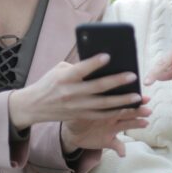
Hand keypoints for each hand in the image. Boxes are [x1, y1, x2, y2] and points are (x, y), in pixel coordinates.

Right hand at [9, 53, 146, 129]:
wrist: (33, 106)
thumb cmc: (49, 83)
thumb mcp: (59, 70)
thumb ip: (78, 67)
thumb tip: (100, 64)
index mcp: (64, 78)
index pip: (80, 69)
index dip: (94, 63)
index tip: (108, 56)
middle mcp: (71, 93)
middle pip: (97, 87)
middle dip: (116, 82)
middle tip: (133, 76)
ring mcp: (76, 107)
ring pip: (103, 104)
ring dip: (122, 101)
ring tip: (137, 96)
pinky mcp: (80, 116)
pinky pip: (101, 115)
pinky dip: (115, 112)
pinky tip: (128, 108)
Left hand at [60, 96, 151, 156]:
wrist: (72, 131)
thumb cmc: (76, 114)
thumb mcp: (78, 106)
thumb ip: (85, 101)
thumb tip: (88, 90)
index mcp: (107, 106)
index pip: (121, 101)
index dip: (132, 99)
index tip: (143, 97)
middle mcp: (113, 116)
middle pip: (128, 112)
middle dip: (139, 111)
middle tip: (148, 110)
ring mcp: (112, 128)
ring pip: (126, 125)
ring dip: (136, 124)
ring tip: (145, 123)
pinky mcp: (108, 141)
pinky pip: (117, 145)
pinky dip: (120, 150)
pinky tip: (123, 153)